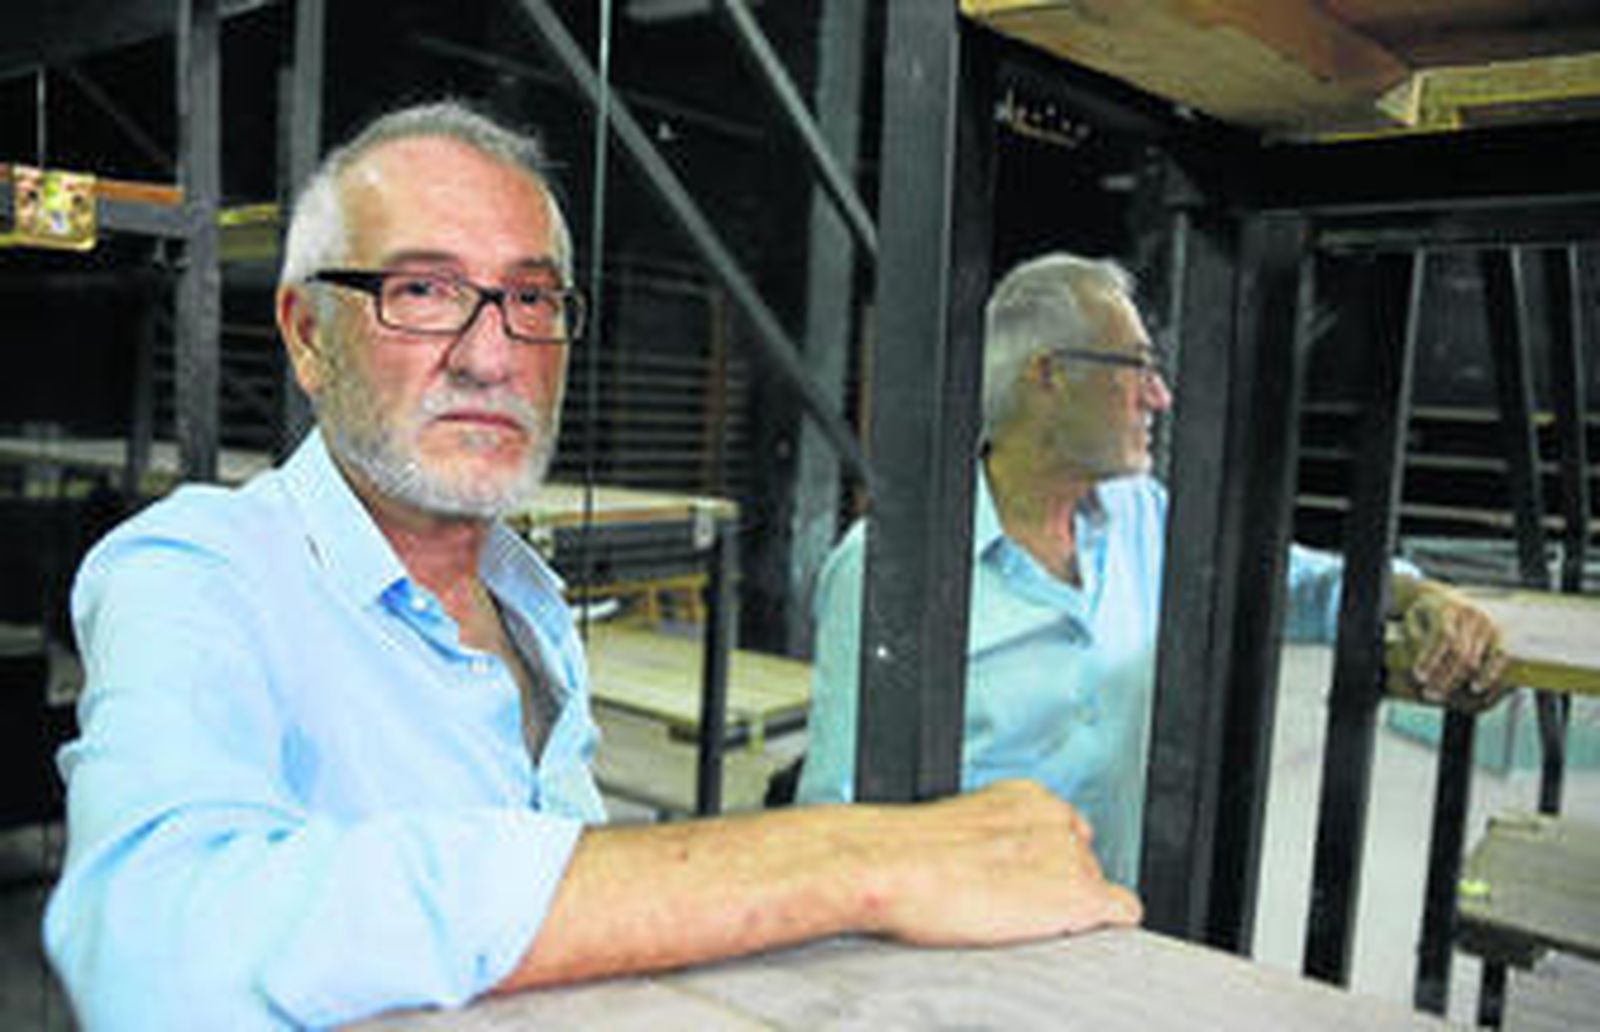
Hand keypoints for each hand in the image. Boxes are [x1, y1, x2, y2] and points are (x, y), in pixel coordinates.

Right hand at [869, 779, 1141, 945]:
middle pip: (1080, 858)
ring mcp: (1072, 854)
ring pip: (1094, 887)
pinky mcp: (1081, 894)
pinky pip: (1122, 910)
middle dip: (1054, 881)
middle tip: (1015, 903)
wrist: (896, 868)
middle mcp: (1056, 817)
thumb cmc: (904, 855)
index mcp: (1024, 796)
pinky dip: (1105, 925)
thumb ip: (986, 834)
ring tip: (1022, 920)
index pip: (1061, 829)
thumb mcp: (951, 826)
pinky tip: (1075, 933)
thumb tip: (979, 857)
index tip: (1023, 877)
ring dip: (1068, 905)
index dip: (1043, 861)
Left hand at [1389, 578, 1509, 712]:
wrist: (1444, 598)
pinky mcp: (1498, 633)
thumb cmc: (1425, 614)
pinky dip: (1489, 675)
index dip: (1432, 659)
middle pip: (1460, 653)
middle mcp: (1470, 613)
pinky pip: (1499, 657)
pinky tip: (1476, 688)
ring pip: (1476, 660)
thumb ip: (1416, 639)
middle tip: (1429, 693)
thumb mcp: (1413, 620)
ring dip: (1459, 682)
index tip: (1419, 677)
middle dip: (1443, 677)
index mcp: (1447, 607)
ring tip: (1443, 695)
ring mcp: (1487, 623)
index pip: (1443, 636)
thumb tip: (1425, 666)